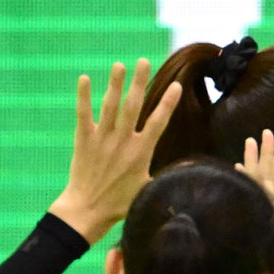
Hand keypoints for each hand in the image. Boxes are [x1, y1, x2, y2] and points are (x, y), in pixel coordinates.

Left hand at [51, 59, 180, 243]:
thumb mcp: (149, 189)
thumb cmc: (121, 204)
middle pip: (133, 106)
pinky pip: (83, 115)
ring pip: (110, 107)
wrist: (86, 211)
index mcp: (141, 153)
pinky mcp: (83, 141)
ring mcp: (102, 140)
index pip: (158, 122)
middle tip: (144, 61)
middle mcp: (122, 142)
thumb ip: (166, 175)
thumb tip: (191, 170)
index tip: (177, 86)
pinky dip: (83, 97)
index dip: (168, 103)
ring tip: (120, 64)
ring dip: (115, 84)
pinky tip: (83, 78)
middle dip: (139, 83)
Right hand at [239, 131, 273, 273]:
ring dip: (256, 161)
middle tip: (260, 132)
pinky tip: (241, 165)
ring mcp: (264, 221)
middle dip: (263, 156)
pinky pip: (257, 200)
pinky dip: (251, 181)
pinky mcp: (262, 228)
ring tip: (253, 138)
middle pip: (266, 180)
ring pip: (259, 184)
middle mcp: (271, 217)